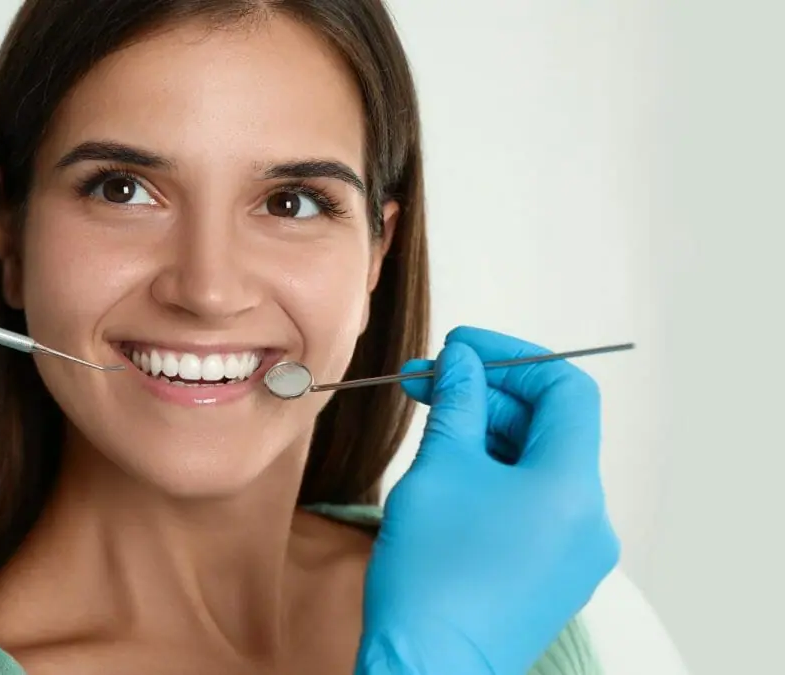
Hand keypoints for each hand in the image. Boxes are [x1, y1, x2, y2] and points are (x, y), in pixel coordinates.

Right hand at [355, 326, 619, 674]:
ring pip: (538, 466)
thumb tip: (461, 361)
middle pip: (550, 427)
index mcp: (572, 488)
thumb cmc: (431, 578)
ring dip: (487, 434)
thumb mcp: (438, 471)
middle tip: (429, 379)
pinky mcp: (551, 574)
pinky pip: (532, 505)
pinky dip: (495, 475)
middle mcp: (589, 519)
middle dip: (488, 395)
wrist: (429, 670)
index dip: (512, 357)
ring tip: (430, 421)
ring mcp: (574, 552)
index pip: (565, 390)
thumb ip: (456, 403)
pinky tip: (449, 467)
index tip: (462, 347)